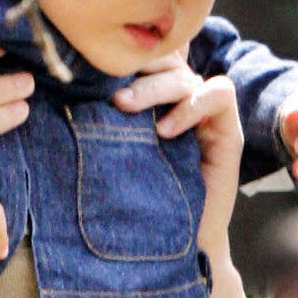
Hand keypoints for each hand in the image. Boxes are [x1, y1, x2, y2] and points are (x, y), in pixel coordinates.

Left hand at [115, 62, 242, 259]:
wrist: (173, 243)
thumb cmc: (139, 199)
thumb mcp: (116, 152)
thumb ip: (106, 119)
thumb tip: (70, 88)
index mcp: (156, 99)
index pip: (150, 58)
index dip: (130, 54)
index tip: (96, 68)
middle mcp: (183, 100)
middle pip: (166, 62)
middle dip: (137, 70)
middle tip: (109, 96)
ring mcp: (207, 114)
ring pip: (186, 76)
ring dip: (154, 87)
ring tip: (124, 106)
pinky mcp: (228, 132)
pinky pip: (220, 93)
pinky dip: (192, 105)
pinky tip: (165, 130)